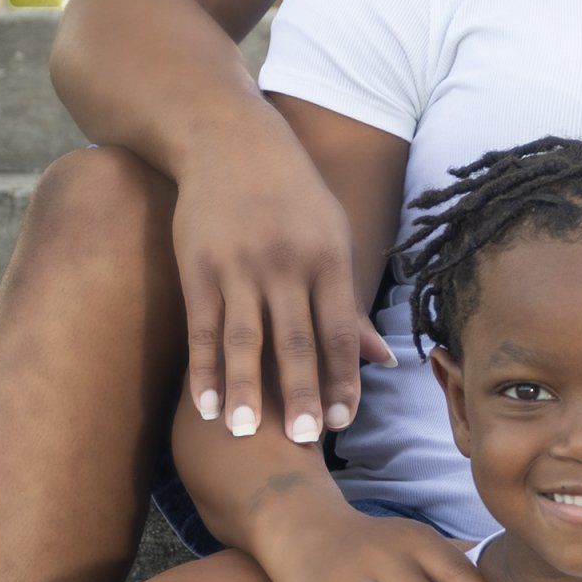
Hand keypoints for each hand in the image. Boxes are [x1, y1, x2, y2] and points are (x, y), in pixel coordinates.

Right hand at [173, 107, 392, 442]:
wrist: (229, 142)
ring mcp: (238, 266)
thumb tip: (384, 361)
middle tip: (304, 439)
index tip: (344, 423)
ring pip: (244, 338)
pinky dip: (204, 369)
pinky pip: (202, 327)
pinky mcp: (197, 267)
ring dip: (245, 388)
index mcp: (327, 259)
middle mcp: (285, 264)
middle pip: (295, 339)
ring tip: (245, 433)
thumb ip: (349, 305)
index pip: (339, 330)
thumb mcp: (332, 238)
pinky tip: (207, 405)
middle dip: (301, 391)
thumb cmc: (293, 198)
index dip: (343, 378)